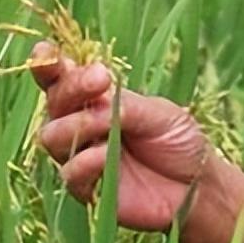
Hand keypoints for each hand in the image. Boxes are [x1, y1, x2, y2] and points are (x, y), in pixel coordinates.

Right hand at [30, 41, 214, 231]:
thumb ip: (123, 105)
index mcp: (96, 100)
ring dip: (75, 125)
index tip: (46, 52)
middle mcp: (81, 126)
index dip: (48, 65)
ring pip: (51, 137)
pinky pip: (69, 173)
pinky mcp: (87, 189)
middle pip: (54, 102)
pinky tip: (103, 155)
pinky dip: (83, 162)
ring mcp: (81, 157)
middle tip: (101, 80)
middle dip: (72, 88)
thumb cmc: (179, 142)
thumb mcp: (159, 113)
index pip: (61, 79)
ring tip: (105, 125)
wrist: (198, 186)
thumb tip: (92, 103)